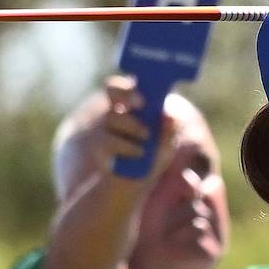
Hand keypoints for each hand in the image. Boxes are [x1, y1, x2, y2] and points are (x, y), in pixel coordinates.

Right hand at [52, 75, 157, 193]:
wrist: (133, 183)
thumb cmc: (152, 157)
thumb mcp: (165, 145)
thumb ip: (168, 131)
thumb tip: (170, 116)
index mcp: (131, 105)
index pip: (127, 85)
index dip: (131, 85)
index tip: (143, 97)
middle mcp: (115, 111)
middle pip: (111, 89)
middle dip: (126, 94)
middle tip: (141, 104)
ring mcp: (104, 127)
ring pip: (112, 115)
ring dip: (132, 124)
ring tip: (146, 135)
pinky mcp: (99, 145)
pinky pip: (109, 140)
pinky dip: (127, 146)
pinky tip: (139, 151)